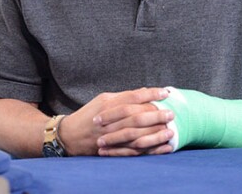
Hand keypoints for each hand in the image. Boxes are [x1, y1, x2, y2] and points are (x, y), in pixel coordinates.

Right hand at [58, 87, 172, 156]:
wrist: (70, 136)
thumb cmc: (89, 115)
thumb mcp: (102, 100)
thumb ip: (123, 96)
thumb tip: (144, 91)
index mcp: (107, 104)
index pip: (132, 97)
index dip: (150, 94)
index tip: (165, 93)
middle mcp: (109, 120)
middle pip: (135, 116)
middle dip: (155, 114)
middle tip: (171, 113)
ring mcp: (110, 136)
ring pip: (136, 135)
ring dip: (154, 133)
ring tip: (170, 130)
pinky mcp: (112, 150)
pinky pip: (134, 151)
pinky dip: (149, 149)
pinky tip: (162, 147)